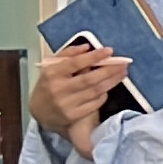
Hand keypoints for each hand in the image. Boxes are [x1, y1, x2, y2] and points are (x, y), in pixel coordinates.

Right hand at [28, 39, 129, 153]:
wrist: (39, 112)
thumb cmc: (48, 84)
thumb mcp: (51, 66)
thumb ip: (68, 54)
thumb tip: (86, 47)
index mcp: (52, 73)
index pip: (75, 63)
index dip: (94, 57)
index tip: (109, 51)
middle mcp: (58, 89)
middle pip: (89, 79)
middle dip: (109, 70)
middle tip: (123, 64)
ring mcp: (66, 104)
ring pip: (95, 91)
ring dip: (111, 81)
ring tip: (122, 73)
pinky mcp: (73, 116)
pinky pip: (94, 104)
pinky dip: (103, 95)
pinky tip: (109, 87)